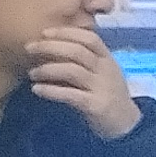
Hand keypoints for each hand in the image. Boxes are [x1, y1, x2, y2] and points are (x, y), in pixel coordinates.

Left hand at [22, 23, 140, 138]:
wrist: (126, 124)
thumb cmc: (108, 94)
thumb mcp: (102, 72)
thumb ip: (86, 59)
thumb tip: (53, 46)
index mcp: (108, 59)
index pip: (89, 38)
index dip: (67, 32)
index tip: (44, 32)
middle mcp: (106, 70)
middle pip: (77, 51)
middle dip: (50, 46)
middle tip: (29, 48)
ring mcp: (102, 88)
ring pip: (72, 71)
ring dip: (47, 69)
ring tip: (32, 73)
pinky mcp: (96, 106)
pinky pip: (71, 95)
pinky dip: (51, 90)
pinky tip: (37, 89)